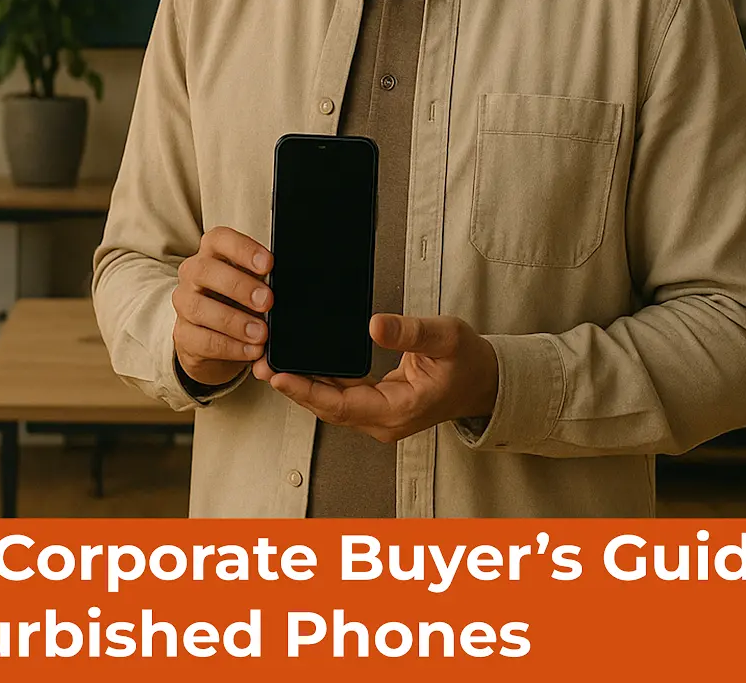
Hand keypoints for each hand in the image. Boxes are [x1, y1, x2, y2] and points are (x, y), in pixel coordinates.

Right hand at [171, 226, 273, 386]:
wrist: (218, 338)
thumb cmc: (241, 301)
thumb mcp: (255, 285)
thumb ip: (266, 283)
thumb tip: (289, 290)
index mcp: (213, 253)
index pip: (220, 239)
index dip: (243, 249)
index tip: (268, 264)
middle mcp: (193, 273)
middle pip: (205, 270)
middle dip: (239, 286)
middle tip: (267, 302)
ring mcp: (184, 303)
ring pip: (198, 307)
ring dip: (233, 321)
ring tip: (261, 334)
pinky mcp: (182, 333)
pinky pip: (201, 339)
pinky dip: (229, 347)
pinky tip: (250, 350)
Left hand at [253, 313, 498, 443]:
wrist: (485, 382)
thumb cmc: (469, 362)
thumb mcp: (446, 337)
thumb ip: (411, 332)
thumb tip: (375, 325)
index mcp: (399, 410)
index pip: (340, 405)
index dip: (306, 391)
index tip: (278, 375)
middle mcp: (384, 420)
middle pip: (327, 407)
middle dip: (292, 386)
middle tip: (259, 364)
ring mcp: (379, 416)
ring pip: (330, 403)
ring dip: (301, 384)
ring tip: (269, 361)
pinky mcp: (376, 405)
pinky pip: (340, 396)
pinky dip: (318, 381)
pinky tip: (299, 363)